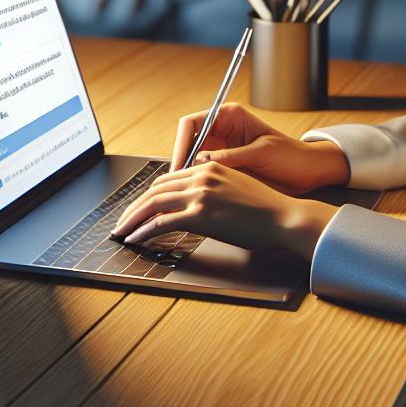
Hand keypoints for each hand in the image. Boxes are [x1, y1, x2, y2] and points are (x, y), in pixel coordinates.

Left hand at [109, 160, 338, 259]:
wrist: (282, 217)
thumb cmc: (264, 209)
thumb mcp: (235, 188)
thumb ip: (212, 190)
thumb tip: (194, 204)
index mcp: (210, 167)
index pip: (168, 178)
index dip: (149, 195)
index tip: (140, 208)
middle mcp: (202, 175)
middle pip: (156, 189)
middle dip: (135, 207)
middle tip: (123, 222)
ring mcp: (200, 194)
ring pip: (153, 204)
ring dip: (133, 219)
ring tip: (122, 232)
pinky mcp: (200, 214)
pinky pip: (161, 222)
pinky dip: (143, 231)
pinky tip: (135, 239)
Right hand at [168, 101, 349, 195]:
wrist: (308, 174)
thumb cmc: (292, 156)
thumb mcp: (262, 152)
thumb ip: (232, 155)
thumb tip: (202, 161)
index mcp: (230, 116)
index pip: (192, 123)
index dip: (181, 142)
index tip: (178, 164)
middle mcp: (222, 131)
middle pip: (186, 142)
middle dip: (178, 162)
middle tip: (173, 185)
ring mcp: (222, 150)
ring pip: (190, 160)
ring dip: (183, 175)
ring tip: (178, 194)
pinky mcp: (224, 168)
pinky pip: (201, 174)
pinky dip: (194, 184)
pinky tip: (192, 197)